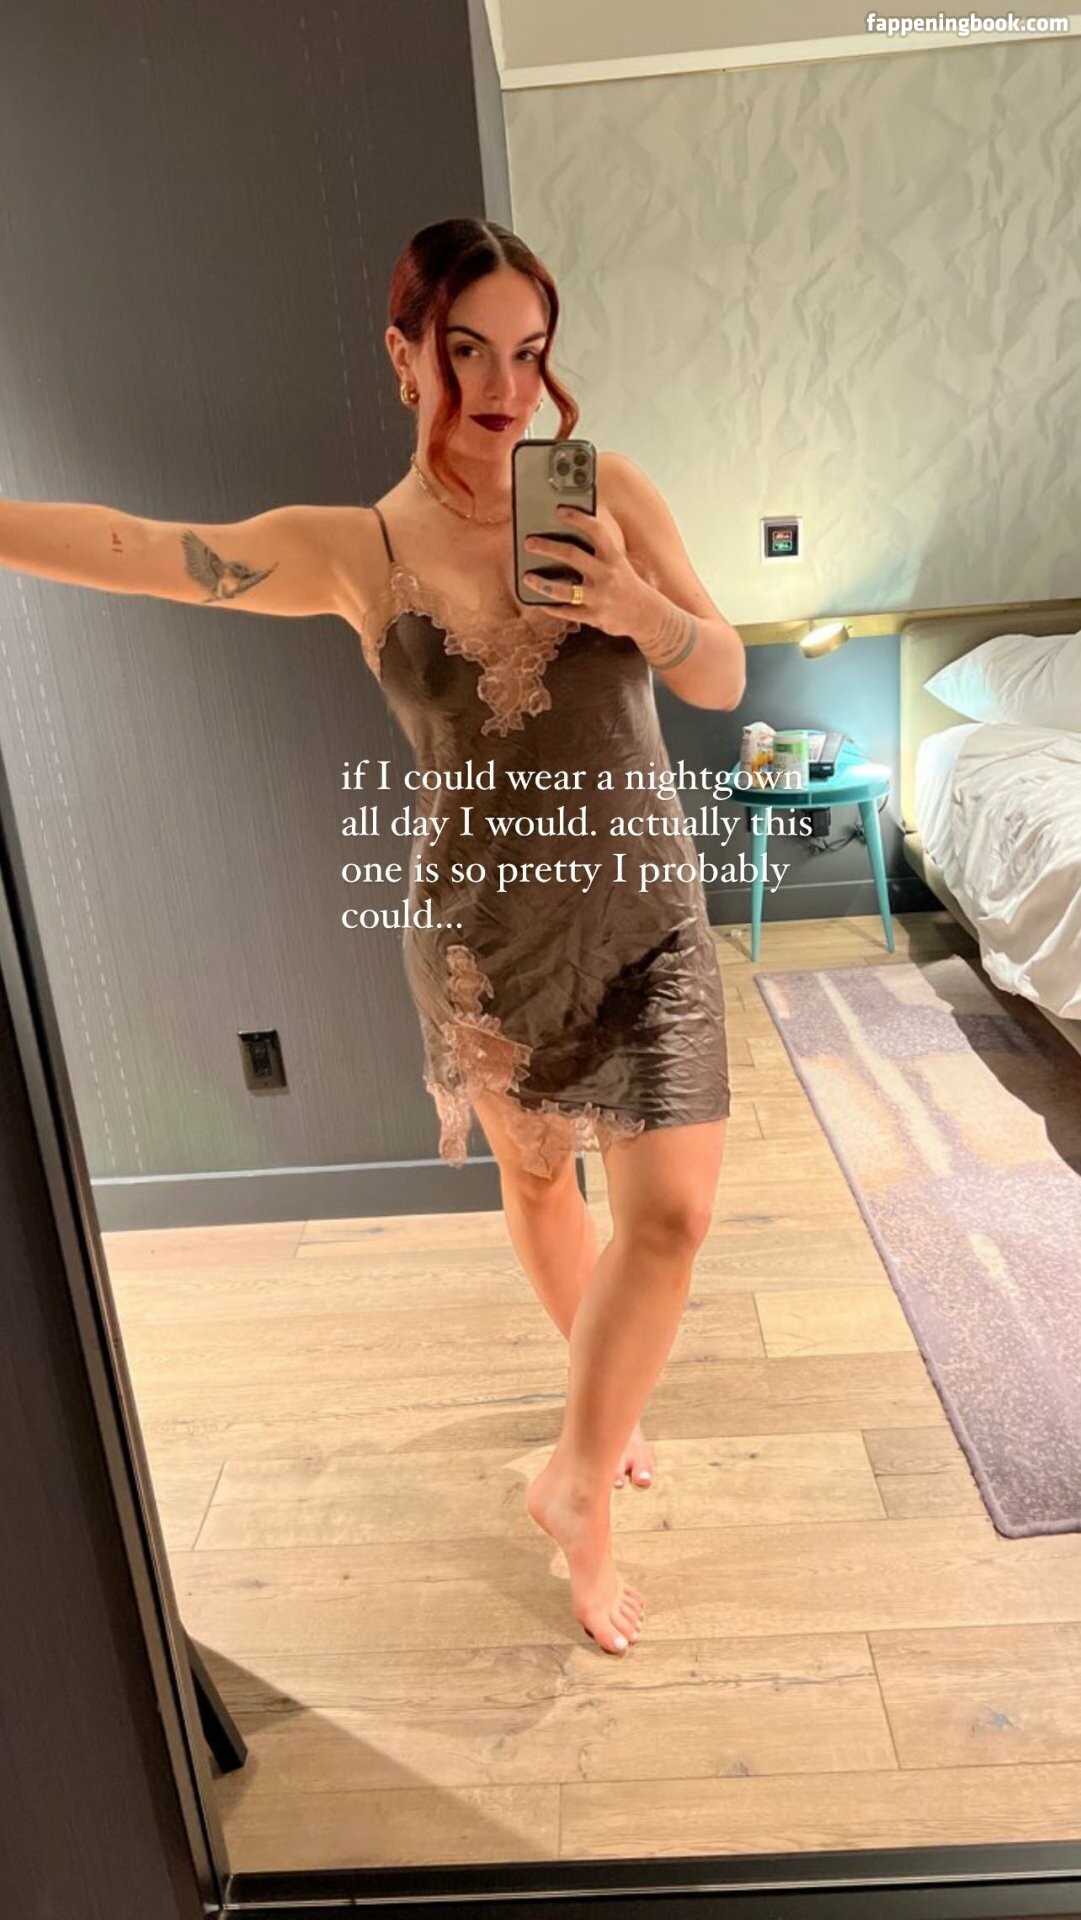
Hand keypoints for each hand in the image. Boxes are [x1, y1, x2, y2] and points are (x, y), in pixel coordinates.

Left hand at [522, 501, 648, 637]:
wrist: (648, 615)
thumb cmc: (626, 584)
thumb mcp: (618, 563)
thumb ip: (598, 552)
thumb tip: (565, 538)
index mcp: (614, 557)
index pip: (596, 531)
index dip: (578, 518)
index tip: (559, 510)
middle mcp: (607, 574)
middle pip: (573, 555)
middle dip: (547, 547)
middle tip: (529, 542)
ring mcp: (601, 597)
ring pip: (565, 590)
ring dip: (542, 583)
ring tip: (527, 577)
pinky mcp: (595, 617)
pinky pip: (568, 613)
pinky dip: (551, 608)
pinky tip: (540, 603)